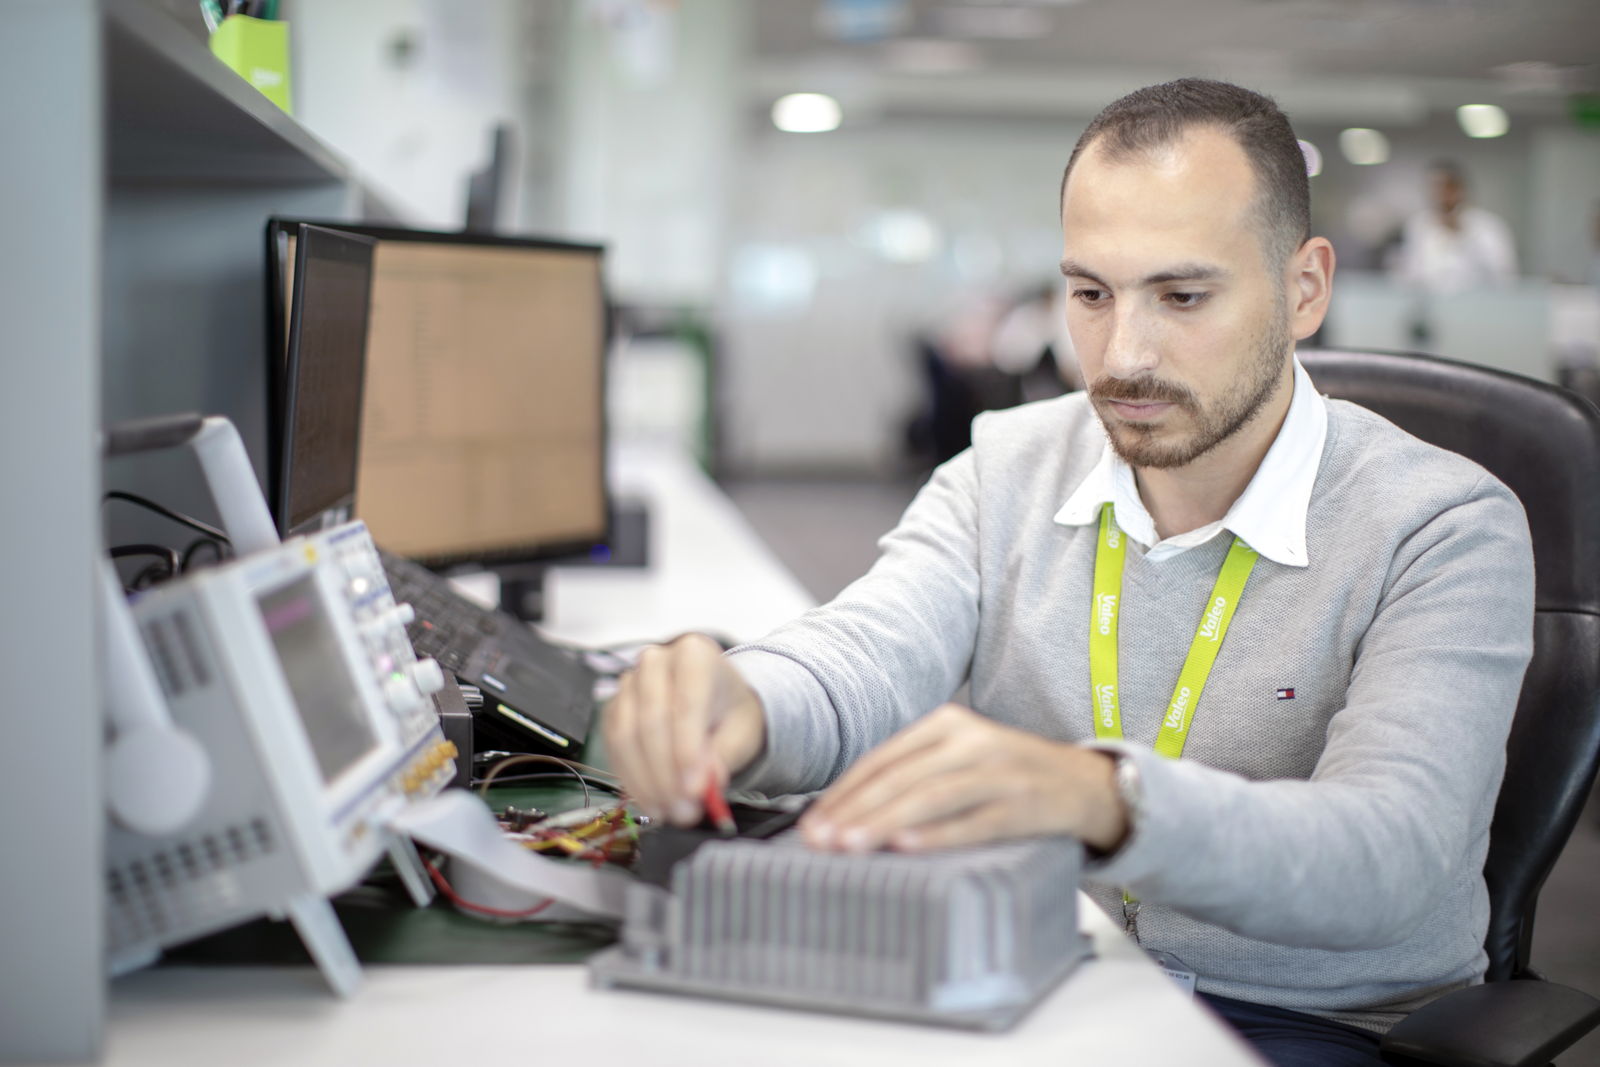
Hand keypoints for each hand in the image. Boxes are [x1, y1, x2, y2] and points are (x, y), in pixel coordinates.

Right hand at [602, 634, 765, 826]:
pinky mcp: (613, 710)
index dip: (688, 751)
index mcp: (694, 654)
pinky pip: (614, 747)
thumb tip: (705, 783)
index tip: (695, 790)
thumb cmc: (730, 711)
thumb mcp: (743, 732)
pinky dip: (631, 779)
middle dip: (666, 774)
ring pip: (627, 737)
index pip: (685, 704)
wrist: (715, 701)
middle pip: (651, 721)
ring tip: (670, 811)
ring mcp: (629, 684)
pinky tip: (651, 800)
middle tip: (684, 810)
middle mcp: (655, 662)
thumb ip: (725, 755)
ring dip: (646, 782)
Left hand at [798, 703, 1126, 852]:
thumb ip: (912, 774)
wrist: (1087, 784)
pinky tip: (907, 847)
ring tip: (849, 846)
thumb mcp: (960, 758)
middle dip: (853, 811)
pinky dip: (938, 835)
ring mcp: (999, 771)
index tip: (812, 822)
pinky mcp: (1024, 804)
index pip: (882, 758)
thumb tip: (845, 812)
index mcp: (947, 723)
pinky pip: (974, 821)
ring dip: (884, 823)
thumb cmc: (1008, 776)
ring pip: (930, 797)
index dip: (843, 792)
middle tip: (819, 840)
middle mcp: (971, 740)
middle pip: (900, 777)